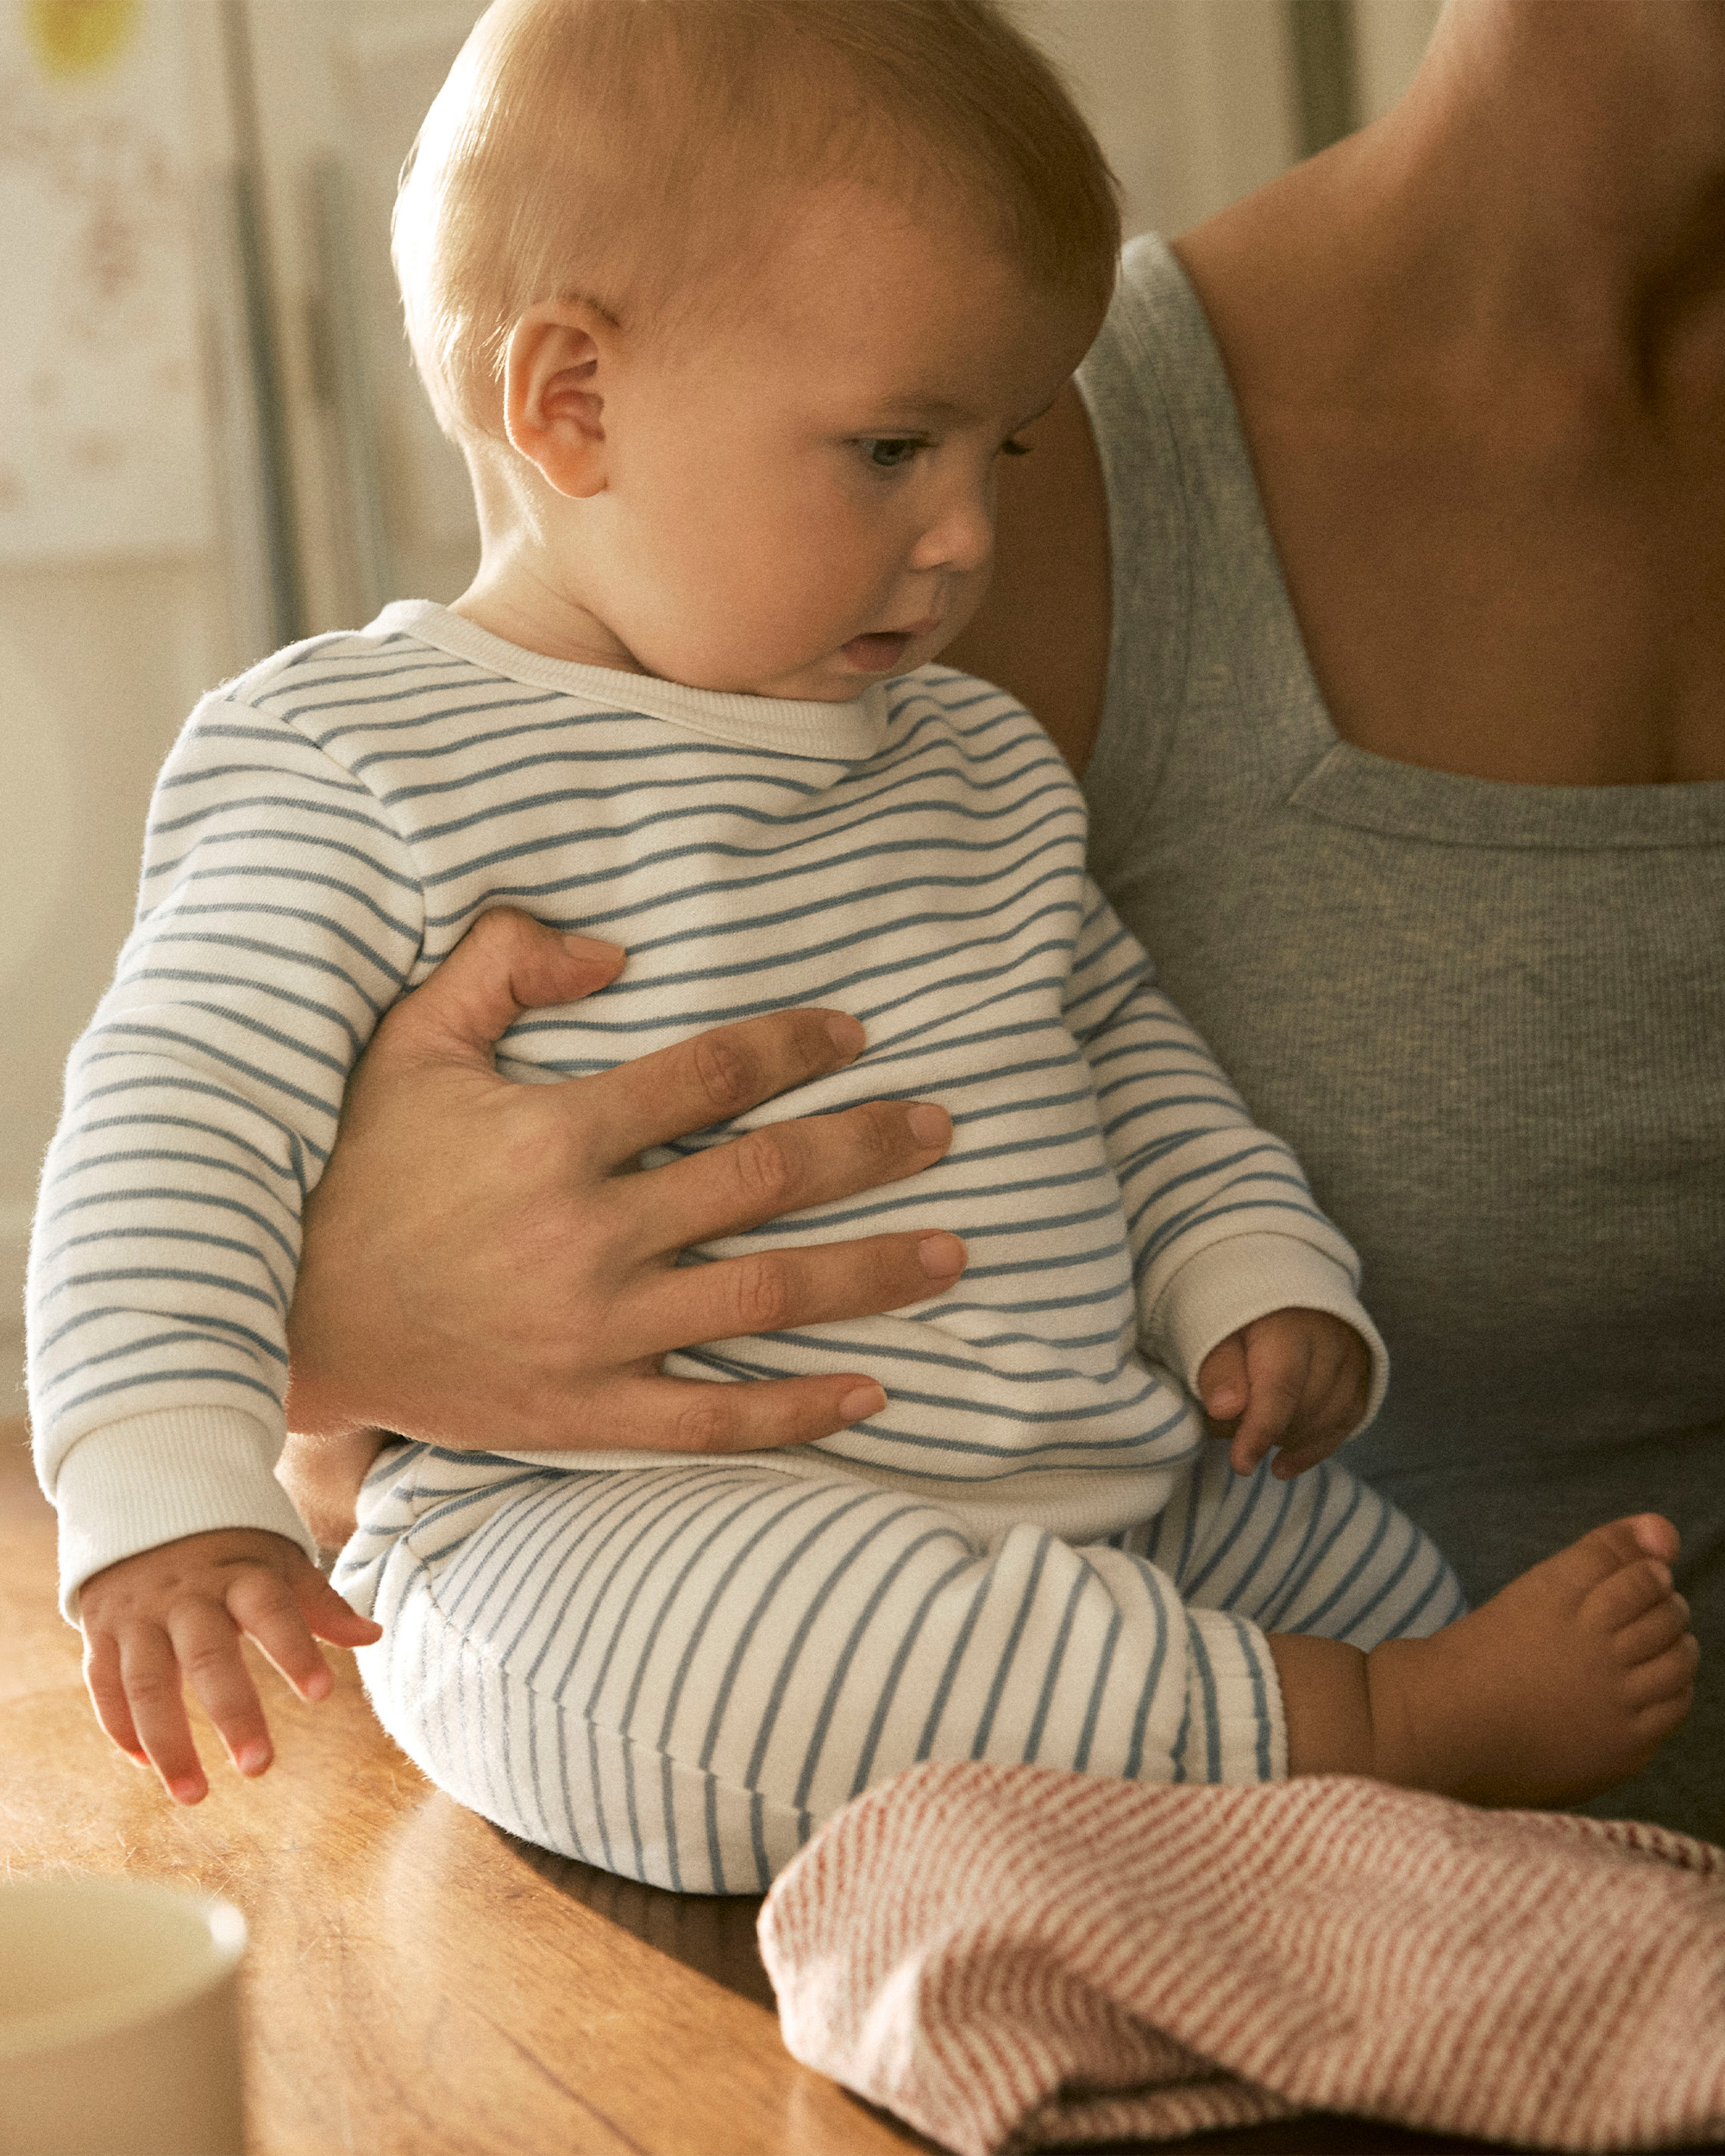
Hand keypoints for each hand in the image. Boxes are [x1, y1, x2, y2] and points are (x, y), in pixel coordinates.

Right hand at [77, 1529, 382, 1803]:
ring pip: (146, 1682)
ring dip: (167, 1743)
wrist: (144, 1503)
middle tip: (259, 1767)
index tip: (322, 1694)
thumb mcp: (277, 1562)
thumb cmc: (230, 1547)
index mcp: (238, 1574)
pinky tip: (142, 1765)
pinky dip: (119, 1726)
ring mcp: (139, 1614)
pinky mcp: (102, 1630)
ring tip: (194, 1795)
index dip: (295, 1650)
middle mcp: (186, 1595)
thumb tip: (373, 1636)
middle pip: (207, 1656)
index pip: (271, 1611)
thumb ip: (318, 1603)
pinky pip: (104, 1683)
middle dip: (233, 1712)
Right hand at [285, 906, 965, 1460]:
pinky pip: (712, 1418)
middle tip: (945, 1128)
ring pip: (764, 1293)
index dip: (795, 1044)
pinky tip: (874, 1391)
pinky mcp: (584, 1411)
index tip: (855, 1032)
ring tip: (955, 1249)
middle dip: (869, 1146)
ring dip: (871, 1272)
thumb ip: (499, 961)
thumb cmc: (359, 1168)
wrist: (290, 1318)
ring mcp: (592, 1331)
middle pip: (765, 1177)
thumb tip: (614, 946)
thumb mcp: (409, 1042)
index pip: (709, 1073)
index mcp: (552, 1135)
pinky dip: (797, 1409)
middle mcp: (586, 1232)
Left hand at [1197, 1308, 1369, 1478]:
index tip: (1241, 1464)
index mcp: (1290, 1325)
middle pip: (1305, 1408)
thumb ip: (1219, 1369)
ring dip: (1287, 1439)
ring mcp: (1353, 1359)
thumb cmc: (1240, 1313)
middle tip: (1226, 1428)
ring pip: (1327, 1420)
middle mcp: (1331, 1341)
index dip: (1260, 1430)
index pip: (1281, 1386)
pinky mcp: (1363, 1376)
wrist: (1282, 1292)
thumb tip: (1225, 1410)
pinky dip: (1312, 1449)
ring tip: (1250, 1436)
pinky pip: (1344, 1424)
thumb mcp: (1214, 1330)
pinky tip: (1282, 1465)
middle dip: (1265, 1430)